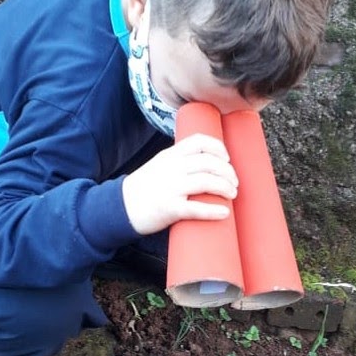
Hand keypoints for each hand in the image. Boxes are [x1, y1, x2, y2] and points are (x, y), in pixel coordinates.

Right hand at [122, 133, 237, 234]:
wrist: (121, 207)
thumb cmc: (144, 188)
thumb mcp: (159, 164)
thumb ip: (179, 159)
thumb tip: (205, 160)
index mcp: (171, 155)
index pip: (200, 142)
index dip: (219, 149)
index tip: (227, 159)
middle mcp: (172, 168)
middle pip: (209, 163)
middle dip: (227, 172)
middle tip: (234, 183)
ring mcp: (171, 188)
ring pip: (207, 182)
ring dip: (225, 188)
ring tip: (232, 194)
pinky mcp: (170, 209)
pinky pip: (196, 208)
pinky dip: (214, 210)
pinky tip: (224, 213)